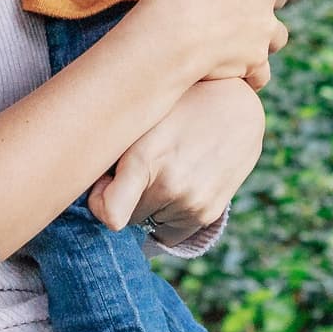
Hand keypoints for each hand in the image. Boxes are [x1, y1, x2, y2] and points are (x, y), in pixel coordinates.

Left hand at [87, 78, 265, 242]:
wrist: (240, 106)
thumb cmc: (183, 102)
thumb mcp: (145, 114)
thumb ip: (113, 152)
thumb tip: (92, 187)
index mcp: (146, 160)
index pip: (110, 214)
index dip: (99, 202)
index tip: (104, 185)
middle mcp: (170, 187)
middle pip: (129, 215)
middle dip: (129, 196)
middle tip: (146, 164)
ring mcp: (192, 204)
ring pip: (151, 221)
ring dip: (153, 203)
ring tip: (171, 165)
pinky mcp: (208, 214)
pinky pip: (172, 229)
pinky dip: (171, 212)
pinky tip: (182, 180)